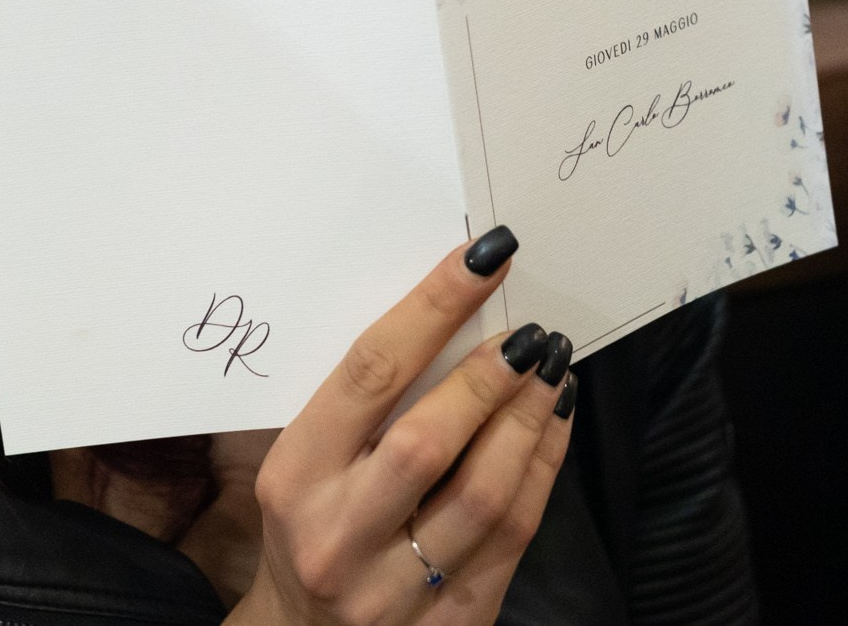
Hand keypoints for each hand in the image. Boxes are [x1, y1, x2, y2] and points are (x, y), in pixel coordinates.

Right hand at [230, 229, 575, 625]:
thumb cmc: (309, 525)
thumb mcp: (304, 463)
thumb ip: (362, 405)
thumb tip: (447, 312)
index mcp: (295, 478)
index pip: (369, 374)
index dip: (432, 306)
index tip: (483, 259)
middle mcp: (339, 536)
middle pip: (427, 440)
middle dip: (489, 375)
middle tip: (531, 331)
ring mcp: (394, 588)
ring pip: (485, 493)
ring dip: (529, 418)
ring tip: (552, 368)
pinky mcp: (452, 620)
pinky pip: (514, 535)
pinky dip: (543, 468)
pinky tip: (552, 423)